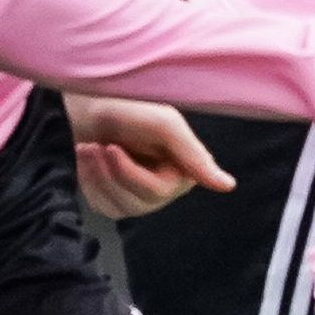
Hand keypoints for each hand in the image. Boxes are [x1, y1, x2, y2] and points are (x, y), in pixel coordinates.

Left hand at [67, 96, 226, 220]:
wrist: (86, 107)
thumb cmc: (126, 106)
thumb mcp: (164, 124)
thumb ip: (194, 154)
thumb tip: (228, 186)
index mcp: (184, 167)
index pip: (160, 189)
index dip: (133, 174)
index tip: (112, 148)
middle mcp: (167, 186)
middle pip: (141, 202)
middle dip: (113, 172)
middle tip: (100, 145)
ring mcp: (141, 196)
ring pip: (122, 208)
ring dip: (98, 177)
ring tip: (89, 148)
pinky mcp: (116, 201)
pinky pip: (104, 207)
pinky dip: (90, 184)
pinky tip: (88, 163)